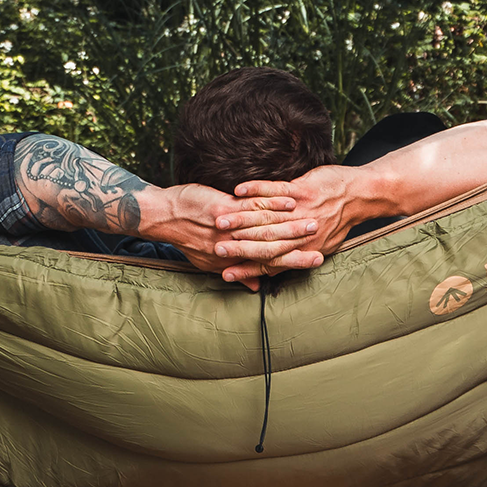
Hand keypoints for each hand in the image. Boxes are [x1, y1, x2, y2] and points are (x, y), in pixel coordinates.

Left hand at [138, 183, 322, 289]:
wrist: (163, 217)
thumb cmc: (187, 237)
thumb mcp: (207, 261)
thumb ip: (236, 270)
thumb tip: (254, 285)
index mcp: (231, 261)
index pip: (268, 265)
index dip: (293, 264)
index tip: (316, 261)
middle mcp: (233, 248)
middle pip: (272, 251)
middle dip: (300, 250)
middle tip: (323, 249)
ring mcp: (228, 228)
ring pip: (266, 229)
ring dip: (292, 226)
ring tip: (315, 223)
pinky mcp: (222, 209)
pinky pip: (251, 207)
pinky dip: (272, 204)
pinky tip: (291, 201)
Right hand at [214, 165, 370, 284]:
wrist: (360, 195)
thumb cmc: (340, 220)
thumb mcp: (323, 245)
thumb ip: (298, 258)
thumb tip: (280, 272)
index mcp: (304, 248)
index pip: (270, 262)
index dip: (247, 269)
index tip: (226, 273)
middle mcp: (301, 233)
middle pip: (263, 242)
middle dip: (237, 246)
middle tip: (215, 249)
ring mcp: (300, 210)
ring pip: (265, 217)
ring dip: (240, 219)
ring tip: (218, 221)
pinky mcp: (302, 189)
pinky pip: (275, 189)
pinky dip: (256, 190)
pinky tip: (238, 190)